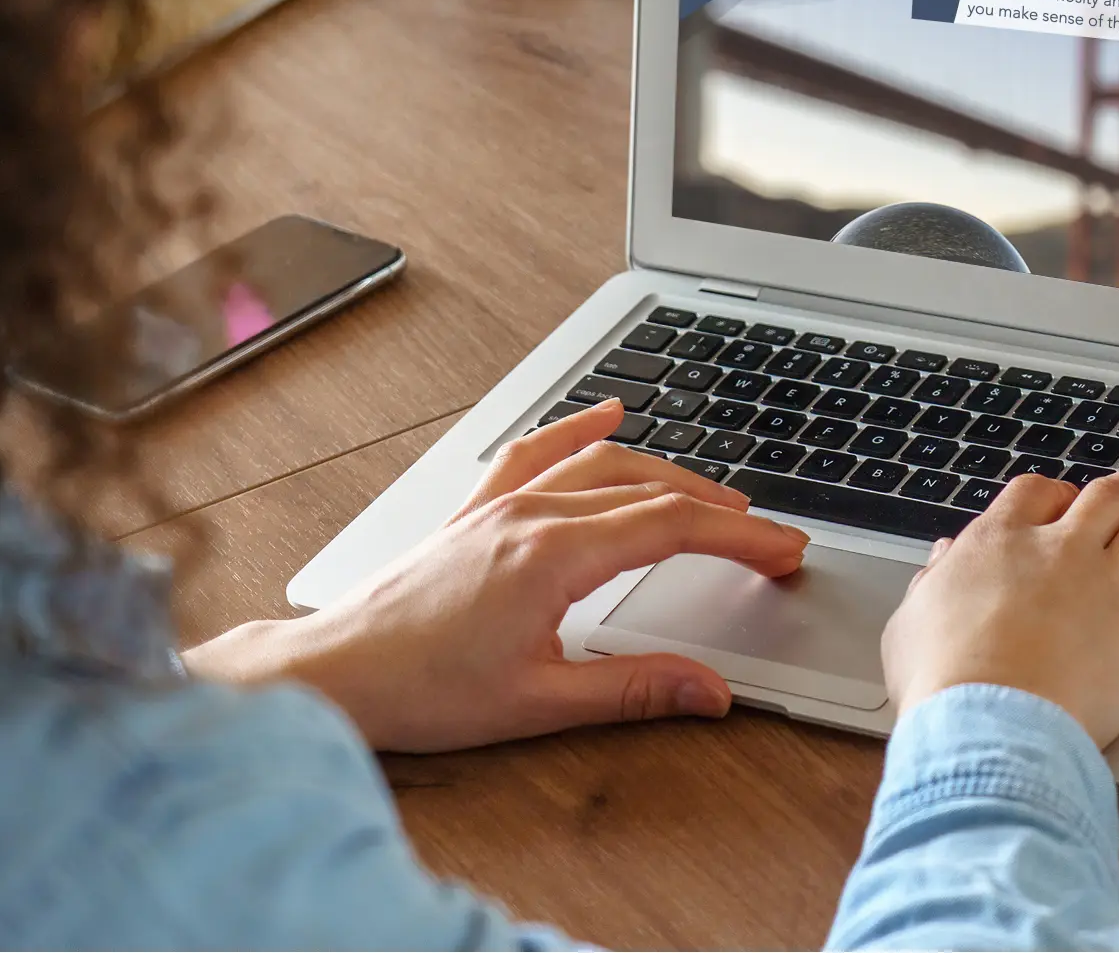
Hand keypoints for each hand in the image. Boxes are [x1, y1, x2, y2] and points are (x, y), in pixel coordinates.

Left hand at [183, 400, 808, 750]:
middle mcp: (529, 515)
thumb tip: (710, 690)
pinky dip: (578, 430)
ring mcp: (499, 507)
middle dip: (720, 509)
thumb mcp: (540, 703)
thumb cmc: (420, 691)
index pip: (672, 527)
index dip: (740, 536)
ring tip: (715, 496)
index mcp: (553, 556)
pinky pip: (536, 452)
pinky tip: (607, 415)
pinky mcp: (475, 514)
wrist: (334, 675)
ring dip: (668, 473)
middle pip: (650, 490)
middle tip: (770, 537)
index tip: (784, 551)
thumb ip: (633, 691)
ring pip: (602, 466)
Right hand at [880, 464, 1118, 747]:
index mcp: (1000, 543)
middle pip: (1109, 499)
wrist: (987, 722)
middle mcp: (1061, 551)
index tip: (1068, 497)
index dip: (1057, 492)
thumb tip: (944, 560)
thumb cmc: (943, 682)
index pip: (1036, 495)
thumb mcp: (911, 623)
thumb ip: (934, 584)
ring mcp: (1109, 586)